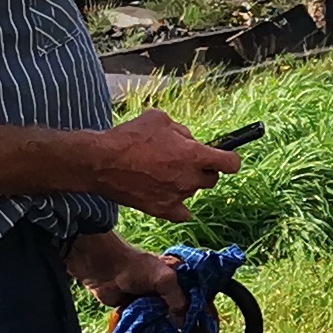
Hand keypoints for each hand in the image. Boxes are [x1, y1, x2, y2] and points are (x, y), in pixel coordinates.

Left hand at [68, 228, 187, 319]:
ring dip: (165, 329)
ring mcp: (152, 300)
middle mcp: (167, 289)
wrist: (104, 270)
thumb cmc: (136, 268)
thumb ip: (178, 300)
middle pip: (180, 310)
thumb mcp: (165, 280)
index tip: (202, 327)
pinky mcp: (138, 310)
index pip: (194, 295)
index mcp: (178, 276)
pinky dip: (150, 331)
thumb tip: (183, 324)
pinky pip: (148, 323)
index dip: (198, 310)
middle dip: (181, 323)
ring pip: (164, 319)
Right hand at [93, 106, 244, 219]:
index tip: (225, 157)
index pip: (231, 163)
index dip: (230, 159)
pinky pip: (182, 213)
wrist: (101, 162)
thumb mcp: (160, 120)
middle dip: (203, 169)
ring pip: (193, 191)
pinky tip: (168, 194)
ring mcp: (178, 197)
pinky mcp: (162, 210)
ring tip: (162, 172)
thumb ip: (182, 131)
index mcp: (195, 155)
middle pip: (212, 178)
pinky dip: (179, 205)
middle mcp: (190, 178)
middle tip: (184, 160)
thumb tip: (189, 141)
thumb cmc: (129, 137)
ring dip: (186, 183)